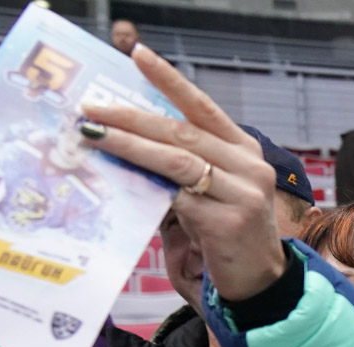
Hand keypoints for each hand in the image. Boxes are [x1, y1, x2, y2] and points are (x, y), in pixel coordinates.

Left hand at [80, 46, 285, 302]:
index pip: (204, 108)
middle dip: (132, 117)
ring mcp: (244, 194)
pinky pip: (179, 196)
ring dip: (130, 144)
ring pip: (177, 159)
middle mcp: (251, 167)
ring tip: (94, 134)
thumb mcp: (212, 191)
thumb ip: (183, 167)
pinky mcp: (229, 222)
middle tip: (92, 108)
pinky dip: (147, 184)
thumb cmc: (229, 235)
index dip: (170, 81)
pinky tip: (120, 177)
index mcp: (246, 151)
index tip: (139, 55)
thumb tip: (127, 143)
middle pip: (183, 131)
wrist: (260, 284)